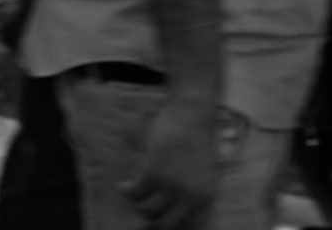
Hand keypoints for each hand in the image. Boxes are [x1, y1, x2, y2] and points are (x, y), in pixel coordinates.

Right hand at [123, 94, 219, 228]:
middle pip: (168, 224)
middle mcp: (191, 196)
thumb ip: (196, 190)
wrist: (193, 113)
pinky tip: (124, 186)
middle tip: (143, 218)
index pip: (193, 226)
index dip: (175, 228)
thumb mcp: (206, 170)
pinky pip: (136, 193)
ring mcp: (172, 185)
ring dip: (138, 205)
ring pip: (149, 210)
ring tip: (134, 196)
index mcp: (207, 196)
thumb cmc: (198, 137)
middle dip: (153, 223)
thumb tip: (179, 205)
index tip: (160, 223)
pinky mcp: (154, 172)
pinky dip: (128, 192)